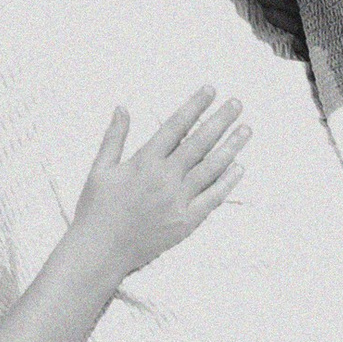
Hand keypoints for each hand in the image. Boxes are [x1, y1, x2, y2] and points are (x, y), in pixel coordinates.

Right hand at [72, 87, 247, 273]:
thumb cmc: (96, 209)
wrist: (101, 251)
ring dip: (231, 147)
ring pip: (212, 167)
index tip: (211, 90)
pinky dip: (227, 181)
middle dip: (220, 120)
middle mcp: (165, 177)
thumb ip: (114, 137)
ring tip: (246, 130)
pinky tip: (239, 167)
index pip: (176, 126)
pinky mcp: (186, 221)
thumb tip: (122, 108)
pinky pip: (213, 197)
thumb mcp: (100, 169)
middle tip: (237, 104)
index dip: (195, 106)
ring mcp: (178, 200)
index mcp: (144, 161)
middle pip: (200, 142)